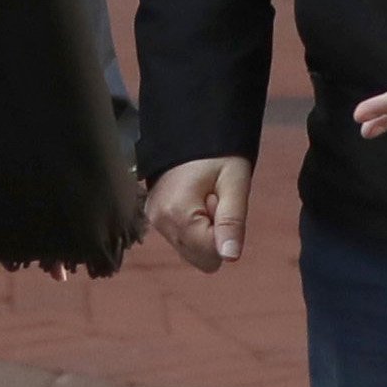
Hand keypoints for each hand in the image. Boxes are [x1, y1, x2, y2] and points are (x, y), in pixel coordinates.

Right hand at [145, 157, 251, 274]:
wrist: (188, 127)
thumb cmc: (217, 153)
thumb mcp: (234, 183)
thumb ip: (232, 222)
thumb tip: (230, 257)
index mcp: (178, 215)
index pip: (211, 256)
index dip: (224, 234)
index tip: (220, 203)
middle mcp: (159, 223)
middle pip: (198, 258)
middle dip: (212, 236)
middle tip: (214, 201)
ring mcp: (153, 220)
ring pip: (190, 250)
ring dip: (202, 231)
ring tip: (204, 197)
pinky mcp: (152, 217)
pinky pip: (180, 239)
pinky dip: (191, 226)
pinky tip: (194, 200)